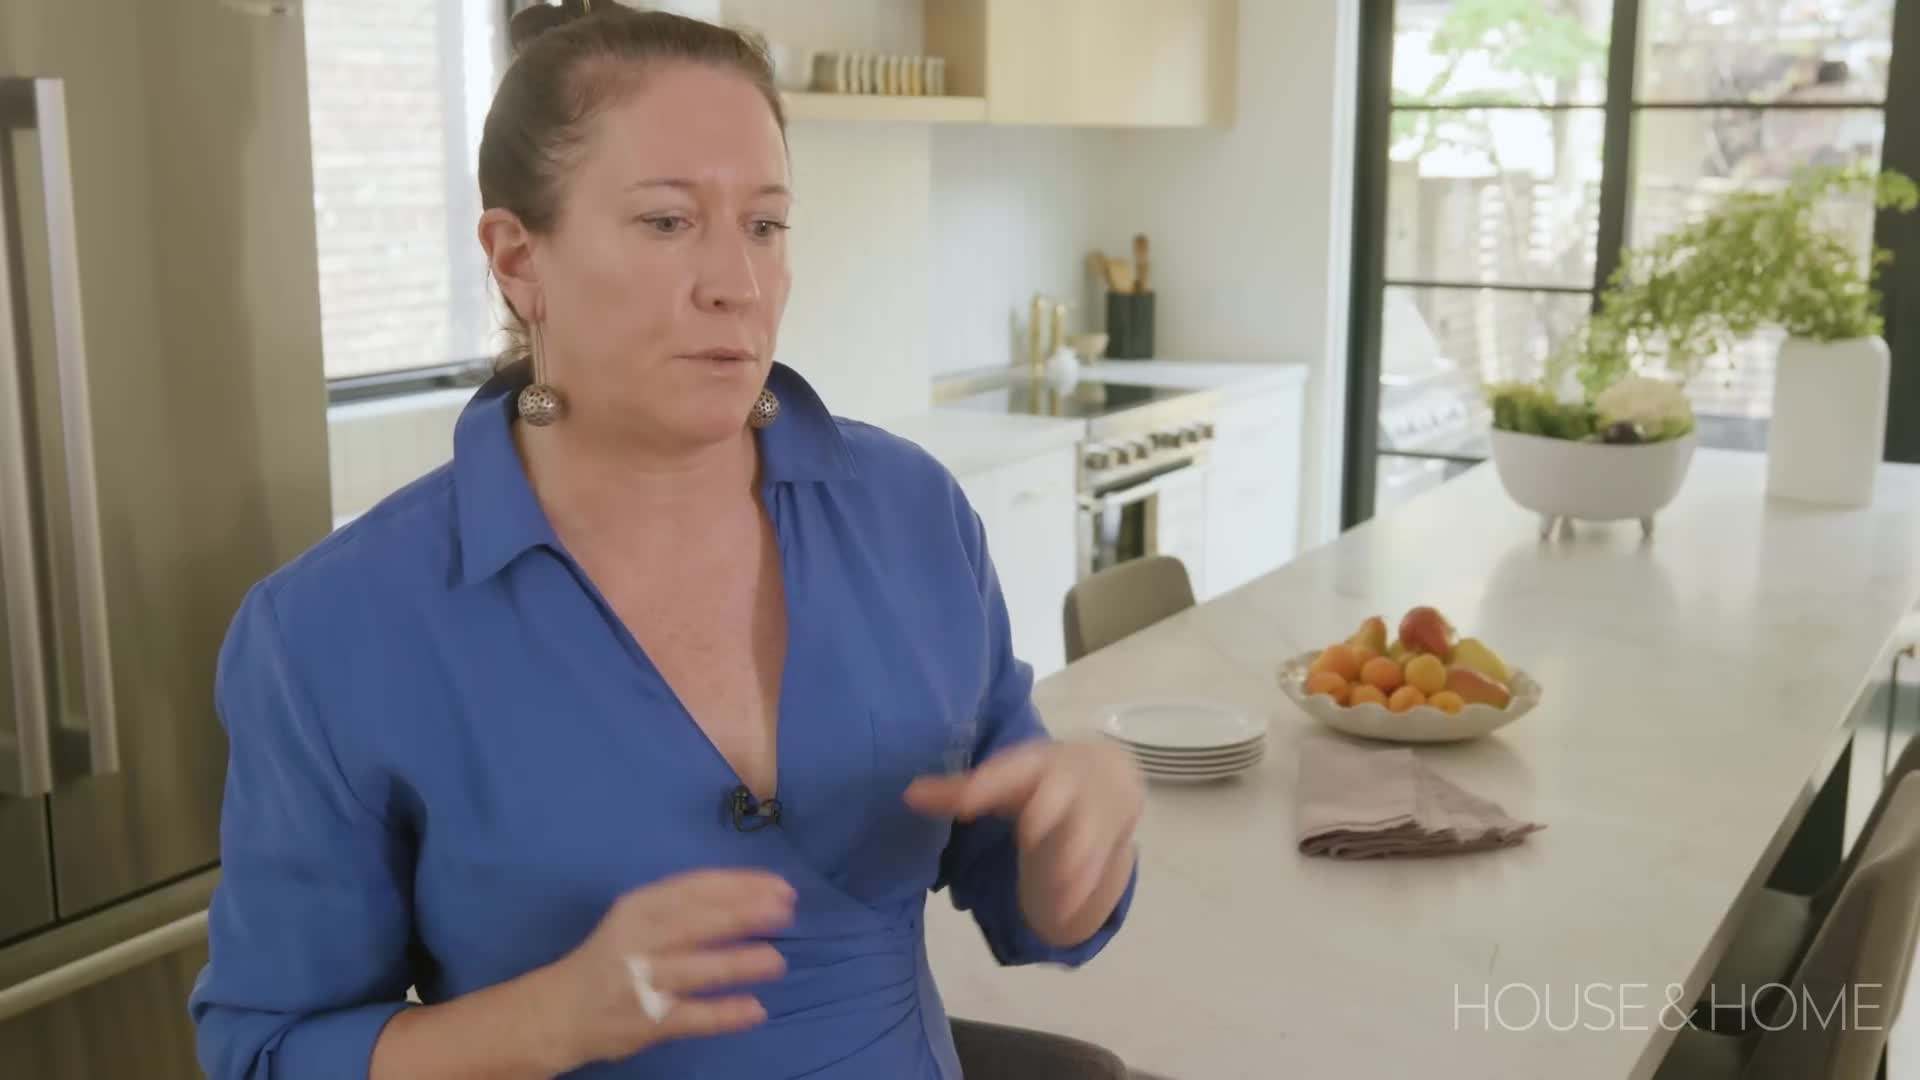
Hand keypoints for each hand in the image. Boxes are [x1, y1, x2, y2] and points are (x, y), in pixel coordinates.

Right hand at [547, 869, 793, 1067]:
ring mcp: (640, 983)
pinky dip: (724, 1014)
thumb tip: (755, 894)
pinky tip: (755, 1010)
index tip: (781, 887)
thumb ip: (686, 905)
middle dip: (745, 915)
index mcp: (640, 907)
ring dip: (739, 963)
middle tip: (785, 913)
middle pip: (698, 922)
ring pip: (697, 970)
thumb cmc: (614, 955)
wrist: (560, 1011)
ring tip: (776, 962)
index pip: (696, 887)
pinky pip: (691, 1017)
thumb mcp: (639, 918)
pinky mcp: (645, 1023)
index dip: (742, 885)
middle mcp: (638, 940)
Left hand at [904, 740, 1142, 943]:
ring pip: (1085, 833)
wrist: (1110, 772)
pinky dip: (1083, 886)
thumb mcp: (1006, 779)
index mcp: (1033, 763)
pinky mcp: (1110, 836)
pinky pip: (1099, 861)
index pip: (1008, 771)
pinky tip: (1067, 909)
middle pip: (1056, 795)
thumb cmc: (1040, 777)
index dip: (987, 785)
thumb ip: (959, 791)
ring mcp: (1093, 808)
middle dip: (1046, 812)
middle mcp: (1067, 782)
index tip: (965, 802)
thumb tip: (907, 796)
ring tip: (1056, 893)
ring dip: (1072, 860)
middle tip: (1029, 833)